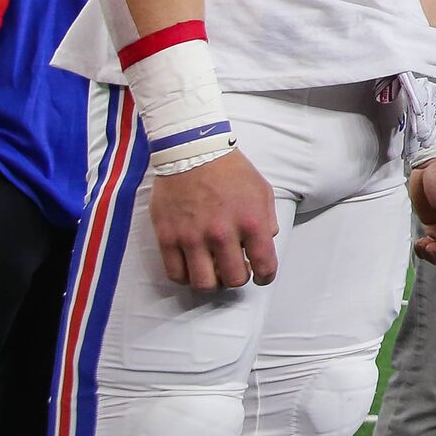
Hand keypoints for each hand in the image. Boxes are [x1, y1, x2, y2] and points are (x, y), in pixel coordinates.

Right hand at [150, 150, 280, 289]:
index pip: (264, 265)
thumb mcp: (262, 190)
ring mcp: (192, 238)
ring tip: (213, 269)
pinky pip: (176, 274)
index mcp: (250, 221)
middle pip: (233, 280)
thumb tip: (266, 241)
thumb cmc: (230, 170)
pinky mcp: (168, 237)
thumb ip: (267, 220)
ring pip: (203, 283)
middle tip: (236, 268)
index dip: (266, 276)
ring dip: (212, 281)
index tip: (262, 276)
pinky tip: (192, 266)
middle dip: (239, 278)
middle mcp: (221, 234)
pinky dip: (186, 276)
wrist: (192, 152)